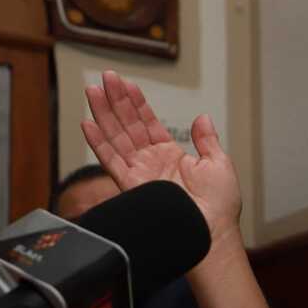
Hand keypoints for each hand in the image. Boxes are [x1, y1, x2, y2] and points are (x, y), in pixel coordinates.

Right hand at [81, 70, 242, 247]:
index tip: (126, 83)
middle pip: (127, 125)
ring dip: (103, 113)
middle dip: (116, 100)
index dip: (136, 103)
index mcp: (170, 155)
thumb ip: (207, 140)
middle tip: (105, 77)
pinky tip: (88, 124)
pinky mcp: (132, 185)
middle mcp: (151, 162)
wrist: (212, 230)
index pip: (147, 123)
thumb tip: (203, 117)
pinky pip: (111, 161)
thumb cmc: (220, 206)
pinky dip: (99, 143)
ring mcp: (139, 173)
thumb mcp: (218, 164)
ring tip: (92, 90)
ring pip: (116, 137)